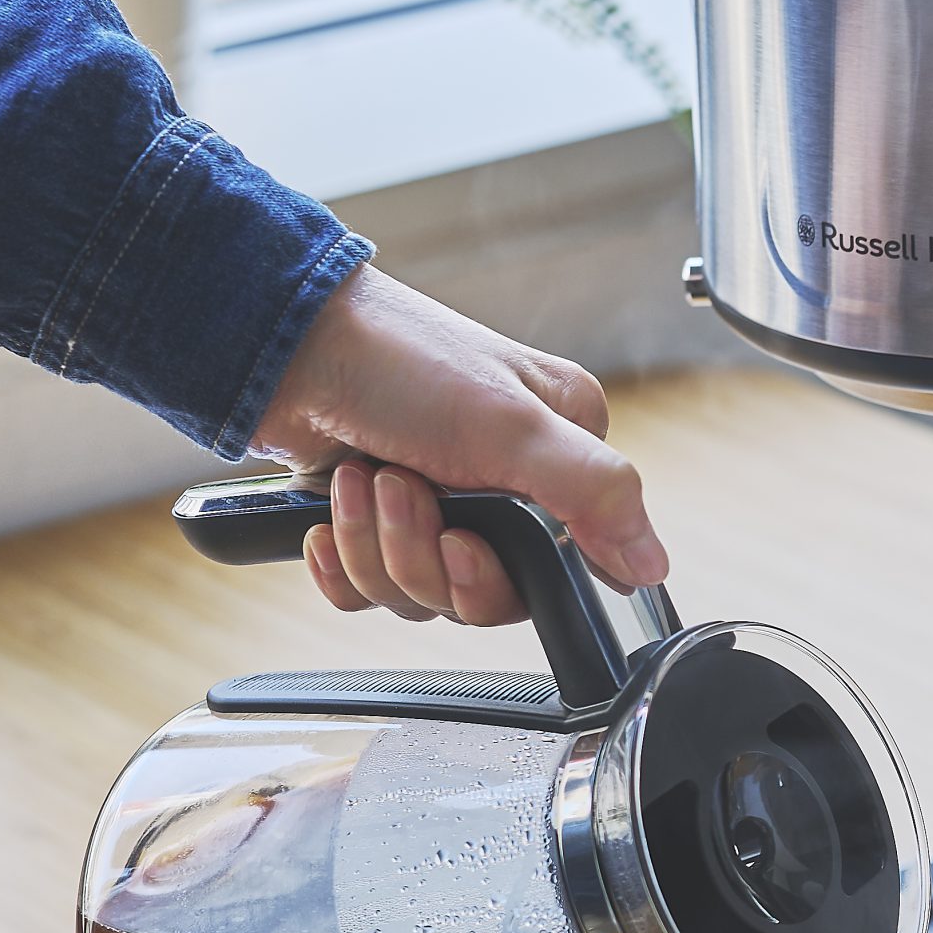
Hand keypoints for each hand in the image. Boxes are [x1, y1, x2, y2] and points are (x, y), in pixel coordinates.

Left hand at [252, 262, 668, 624]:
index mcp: (558, 454)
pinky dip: (341, 560)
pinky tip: (328, 516)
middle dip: (423, 555)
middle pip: (482, 592)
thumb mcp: (513, 425)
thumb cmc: (398, 358)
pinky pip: (367, 588)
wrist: (280, 340)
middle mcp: (504, 484)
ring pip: (420, 592)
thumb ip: (596, 494)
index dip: (500, 574)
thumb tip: (652, 564)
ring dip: (375, 544)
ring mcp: (437, 505)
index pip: (559, 566)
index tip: (463, 541)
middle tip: (402, 491)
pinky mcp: (375, 520)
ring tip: (360, 478)